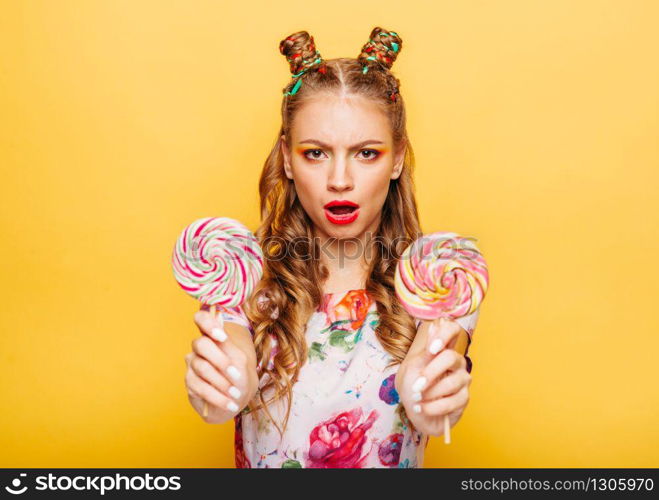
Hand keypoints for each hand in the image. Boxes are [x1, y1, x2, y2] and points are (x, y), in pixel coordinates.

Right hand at [184, 309, 255, 422]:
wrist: (237, 400)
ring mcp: (192, 364)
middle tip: (236, 375)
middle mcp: (200, 348)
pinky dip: (218, 397)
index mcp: (213, 336)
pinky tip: (230, 404)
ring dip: (222, 383)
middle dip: (220, 360)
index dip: (207, 323)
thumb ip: (231, 348)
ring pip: (202, 367)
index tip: (221, 336)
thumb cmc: (241, 376)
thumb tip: (220, 334)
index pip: (201, 319)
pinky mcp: (190, 382)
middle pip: (201, 344)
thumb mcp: (242, 362)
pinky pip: (199, 387)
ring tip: (236, 394)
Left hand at [395, 316, 471, 436]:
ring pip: (451, 382)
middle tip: (416, 386)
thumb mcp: (413, 368)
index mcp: (442, 350)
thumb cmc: (412, 387)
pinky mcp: (464, 398)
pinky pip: (453, 401)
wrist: (414, 412)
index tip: (432, 349)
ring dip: (429, 393)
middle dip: (430, 373)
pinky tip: (423, 408)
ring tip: (417, 399)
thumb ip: (426, 351)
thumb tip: (433, 325)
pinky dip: (433, 407)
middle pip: (450, 357)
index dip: (445, 334)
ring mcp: (462, 379)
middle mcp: (456, 362)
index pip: (452, 329)